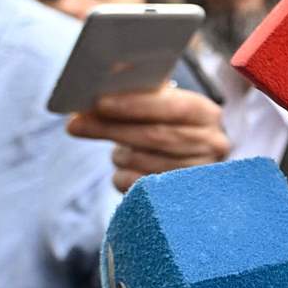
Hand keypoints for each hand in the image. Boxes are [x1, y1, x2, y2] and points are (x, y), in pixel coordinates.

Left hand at [68, 86, 231, 191]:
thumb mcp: (165, 107)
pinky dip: (122, 175)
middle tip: (76, 124)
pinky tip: (129, 168)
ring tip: (119, 148)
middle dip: (111, 128)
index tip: (100, 102)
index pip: (173, 107)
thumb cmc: (168, 128)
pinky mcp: (179, 200)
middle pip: (155, 136)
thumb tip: (103, 86)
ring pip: (142, 162)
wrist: (188, 163)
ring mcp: (197, 176)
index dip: (135, 105)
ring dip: (119, 154)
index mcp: (207, 114)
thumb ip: (142, 96)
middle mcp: (212, 145)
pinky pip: (136, 187)